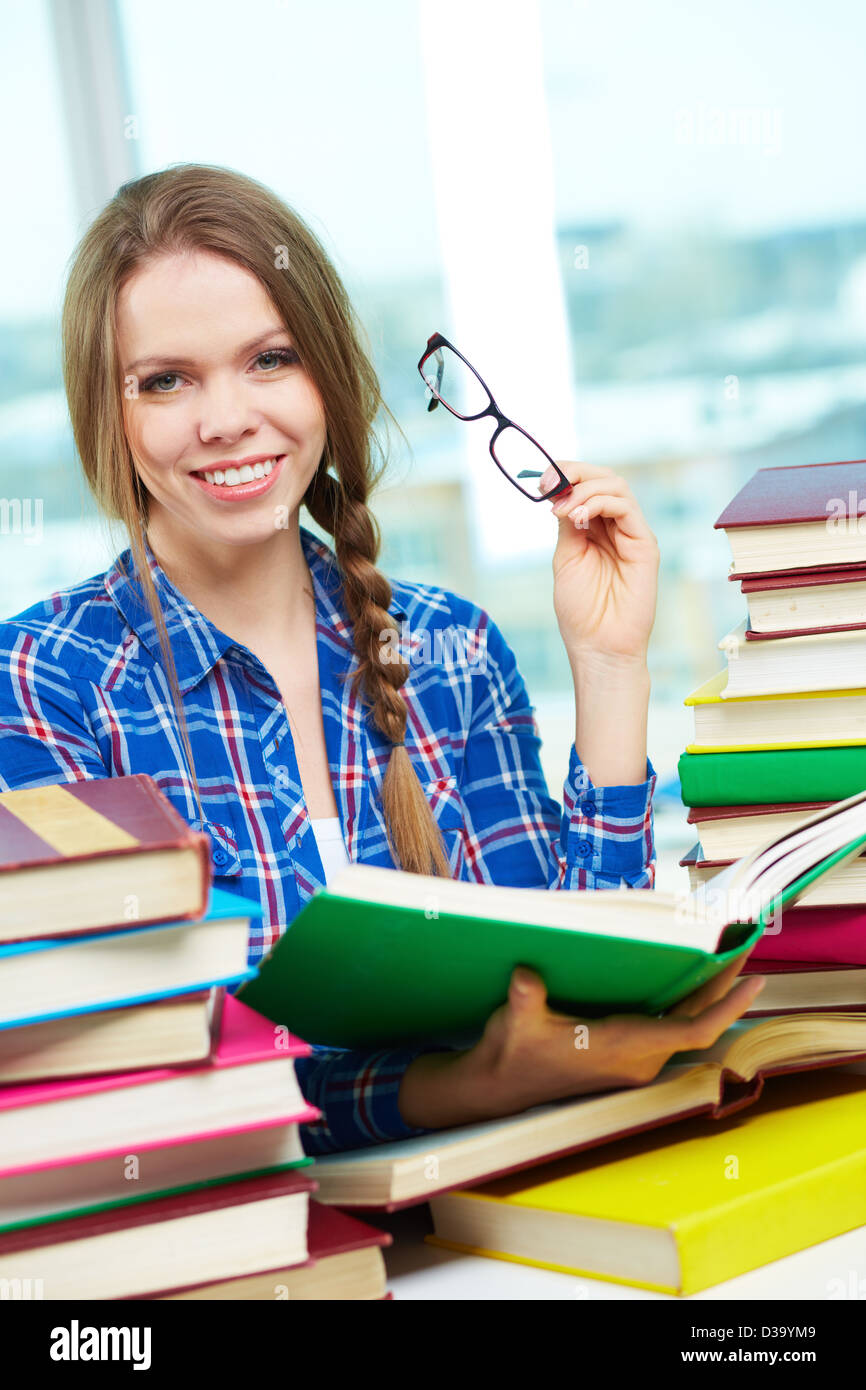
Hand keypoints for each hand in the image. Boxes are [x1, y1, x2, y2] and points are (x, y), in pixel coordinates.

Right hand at [398, 951, 764, 1128]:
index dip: (724, 1008)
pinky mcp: (625, 1058)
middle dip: (722, 986)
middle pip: (697, 1022)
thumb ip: (524, 1000)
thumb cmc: (511, 1053)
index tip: (751, 980)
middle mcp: (637, 1060)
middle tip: (742, 944)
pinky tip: (685, 978)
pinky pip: (670, 1028)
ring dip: (706, 994)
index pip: (690, 1032)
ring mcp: (634, 1061)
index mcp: (622, 1049)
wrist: (498, 1087)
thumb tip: (526, 978)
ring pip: (685, 1025)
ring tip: (723, 955)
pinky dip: (685, 1003)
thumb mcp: (513, 1022)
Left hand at [540, 461, 659, 663]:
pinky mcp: (644, 545)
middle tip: (549, 482)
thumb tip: (560, 492)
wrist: (598, 646)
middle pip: (604, 478)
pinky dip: (599, 502)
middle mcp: (617, 527)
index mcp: (596, 529)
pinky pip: (626, 508)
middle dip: (574, 472)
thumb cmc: (582, 611)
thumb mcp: (566, 558)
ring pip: (616, 486)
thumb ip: (568, 524)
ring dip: (584, 488)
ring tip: (563, 509)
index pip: (587, 486)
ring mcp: (632, 534)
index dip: (565, 474)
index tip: (540, 480)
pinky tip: (579, 516)